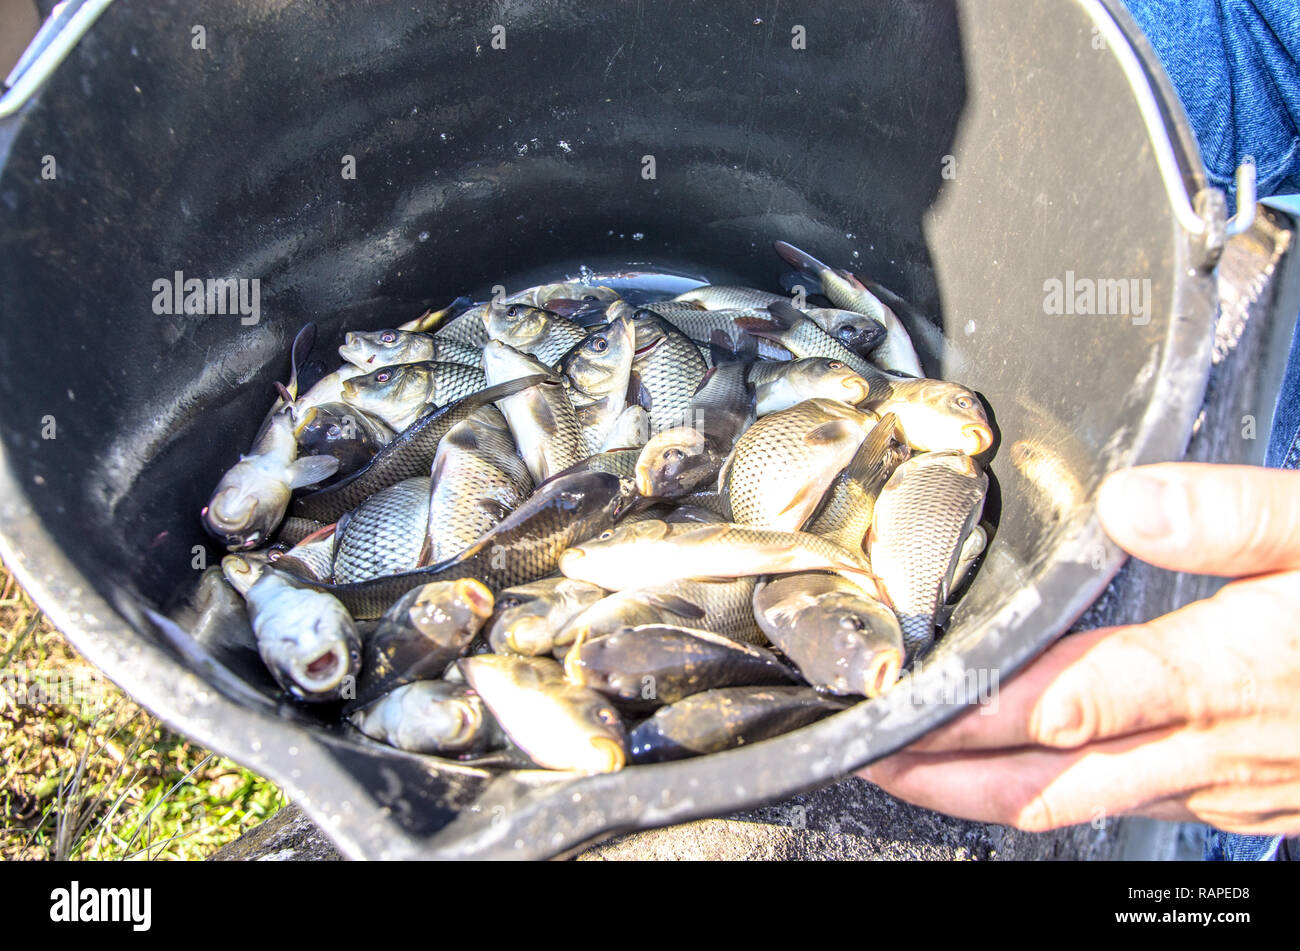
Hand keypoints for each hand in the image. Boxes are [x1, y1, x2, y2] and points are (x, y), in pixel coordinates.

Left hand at [860, 463, 1299, 834]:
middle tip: (872, 759)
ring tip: (928, 773)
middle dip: (944, 778)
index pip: (1055, 706)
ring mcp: (1237, 785)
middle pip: (1044, 783)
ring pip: (1086, 805)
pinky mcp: (1264, 796)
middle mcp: (1214, 748)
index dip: (960, 716)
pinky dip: (1073, 791)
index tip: (891, 710)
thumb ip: (1236, 516)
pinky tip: (1055, 769)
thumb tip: (1130, 502)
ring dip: (994, 794)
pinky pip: (1144, 804)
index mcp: (1221, 676)